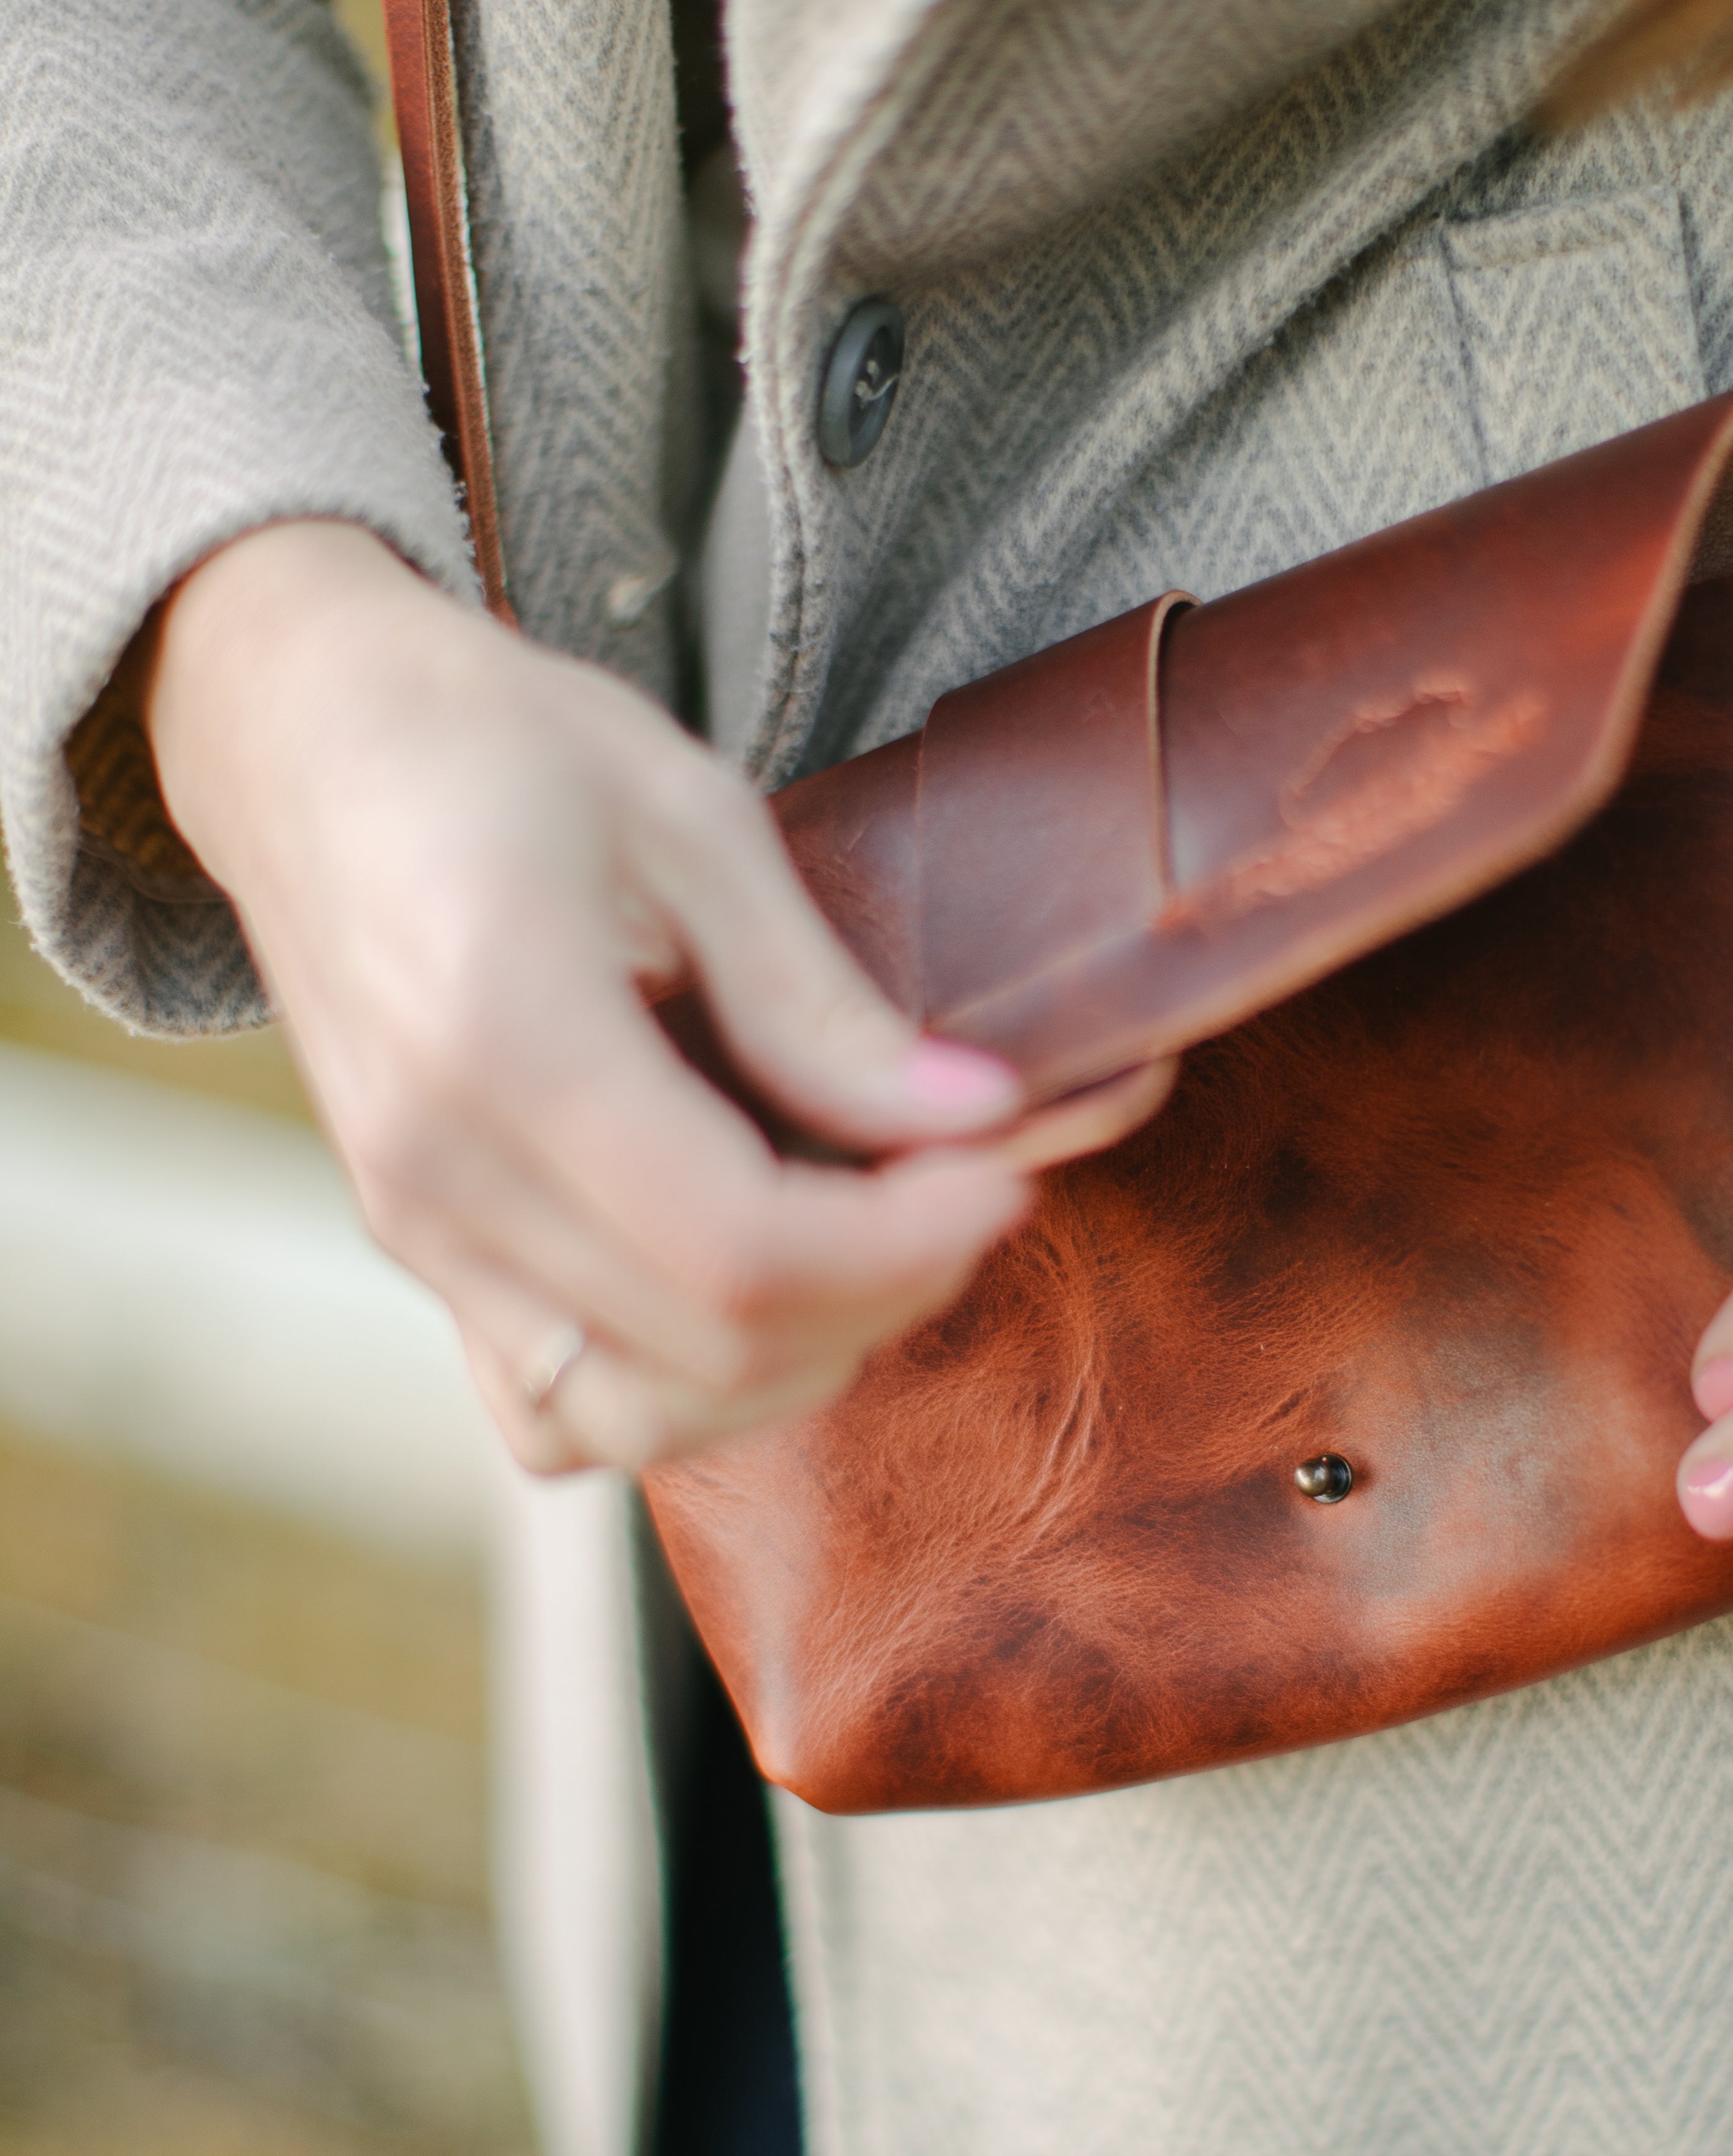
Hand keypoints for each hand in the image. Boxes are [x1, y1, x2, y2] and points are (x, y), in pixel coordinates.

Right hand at [146, 521, 1160, 1473]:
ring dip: (792, 1359)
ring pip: (637, 1416)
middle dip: (881, 1291)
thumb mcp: (689, 815)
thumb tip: (978, 1118)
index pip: (741, 1251)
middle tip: (965, 1186)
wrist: (307, 740)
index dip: (905, 1242)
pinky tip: (750, 1288)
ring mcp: (413, 1232)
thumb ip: (820, 999)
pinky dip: (675, 1391)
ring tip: (875, 1238)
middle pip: (708, 1348)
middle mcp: (437, 1173)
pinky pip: (555, 1411)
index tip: (1001, 1169)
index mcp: (502, 1042)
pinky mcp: (417, 1254)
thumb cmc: (494, 744)